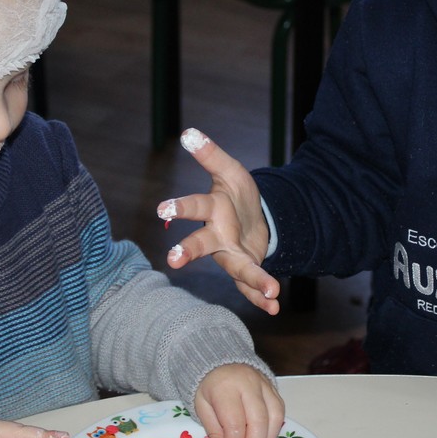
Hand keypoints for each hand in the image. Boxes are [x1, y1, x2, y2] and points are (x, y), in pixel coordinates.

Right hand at [157, 128, 279, 314]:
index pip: (193, 206)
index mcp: (212, 210)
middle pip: (200, 244)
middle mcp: (216, 237)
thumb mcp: (229, 171)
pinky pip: (252, 285)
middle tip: (172, 260)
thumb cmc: (236, 195)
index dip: (178, 207)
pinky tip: (274, 305)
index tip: (162, 209)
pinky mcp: (246, 269)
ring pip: (236, 269)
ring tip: (272, 289)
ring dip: (252, 279)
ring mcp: (230, 255)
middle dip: (187, 251)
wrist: (255, 220)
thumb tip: (188, 132)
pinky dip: (261, 296)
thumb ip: (211, 155)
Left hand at [193, 363, 285, 437]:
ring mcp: (264, 385)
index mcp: (225, 388)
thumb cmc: (209, 387)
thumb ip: (213, 431)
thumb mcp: (202, 407)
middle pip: (258, 422)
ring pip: (274, 418)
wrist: (221, 362)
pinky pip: (280, 412)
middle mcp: (248, 384)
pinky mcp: (274, 388)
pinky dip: (273, 430)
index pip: (234, 424)